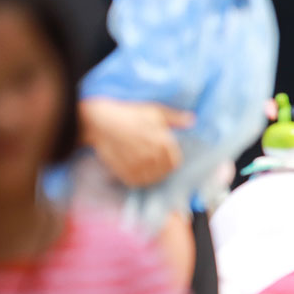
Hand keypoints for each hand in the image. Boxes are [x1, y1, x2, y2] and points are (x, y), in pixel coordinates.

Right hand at [80, 98, 195, 186]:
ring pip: (152, 178)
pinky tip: (137, 171)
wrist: (101, 122)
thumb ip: (175, 118)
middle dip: (163, 167)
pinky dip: (140, 179)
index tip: (167, 156)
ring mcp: (138, 166)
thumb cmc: (129, 114)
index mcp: (163, 143)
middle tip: (155, 161)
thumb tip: (192, 120)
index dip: (172, 160)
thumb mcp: (154, 111)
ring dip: (152, 174)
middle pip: (165, 172)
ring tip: (147, 166)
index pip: (175, 162)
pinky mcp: (124, 172)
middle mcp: (152, 156)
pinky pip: (137, 182)